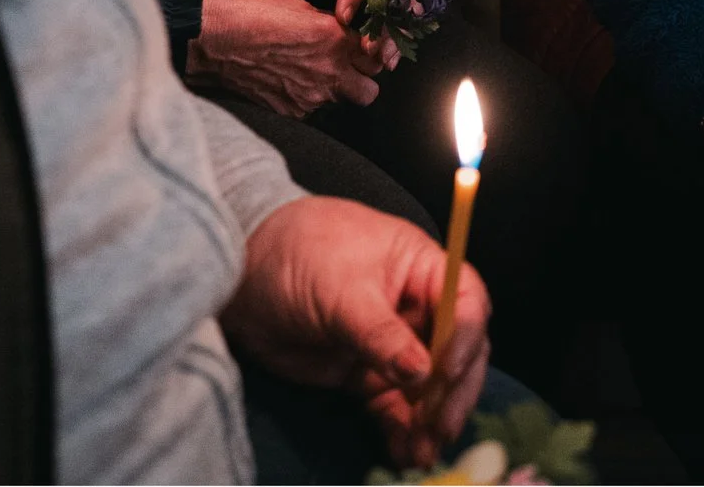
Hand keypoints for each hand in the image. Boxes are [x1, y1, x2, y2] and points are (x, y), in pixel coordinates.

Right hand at [188, 0, 393, 116]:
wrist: (216, 42)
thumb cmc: (254, 17)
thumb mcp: (301, 7)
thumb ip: (330, 25)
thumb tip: (344, 33)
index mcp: (335, 40)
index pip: (375, 57)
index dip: (368, 55)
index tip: (359, 52)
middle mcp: (329, 71)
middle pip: (370, 91)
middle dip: (362, 82)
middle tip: (347, 71)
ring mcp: (311, 96)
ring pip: (341, 103)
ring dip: (334, 91)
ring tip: (311, 75)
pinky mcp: (292, 111)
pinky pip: (312, 111)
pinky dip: (307, 100)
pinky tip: (290, 84)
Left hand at [221, 196, 490, 469]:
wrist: (239, 275)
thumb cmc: (295, 253)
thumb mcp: (341, 288)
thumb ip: (380, 332)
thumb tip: (422, 373)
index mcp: (420, 266)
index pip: (464, 301)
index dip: (463, 337)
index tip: (445, 372)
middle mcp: (415, 305)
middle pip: (455, 350)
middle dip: (452, 390)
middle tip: (441, 425)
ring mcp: (391, 343)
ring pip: (428, 386)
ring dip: (430, 419)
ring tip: (424, 451)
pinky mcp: (365, 374)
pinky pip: (395, 406)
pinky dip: (402, 429)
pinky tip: (406, 451)